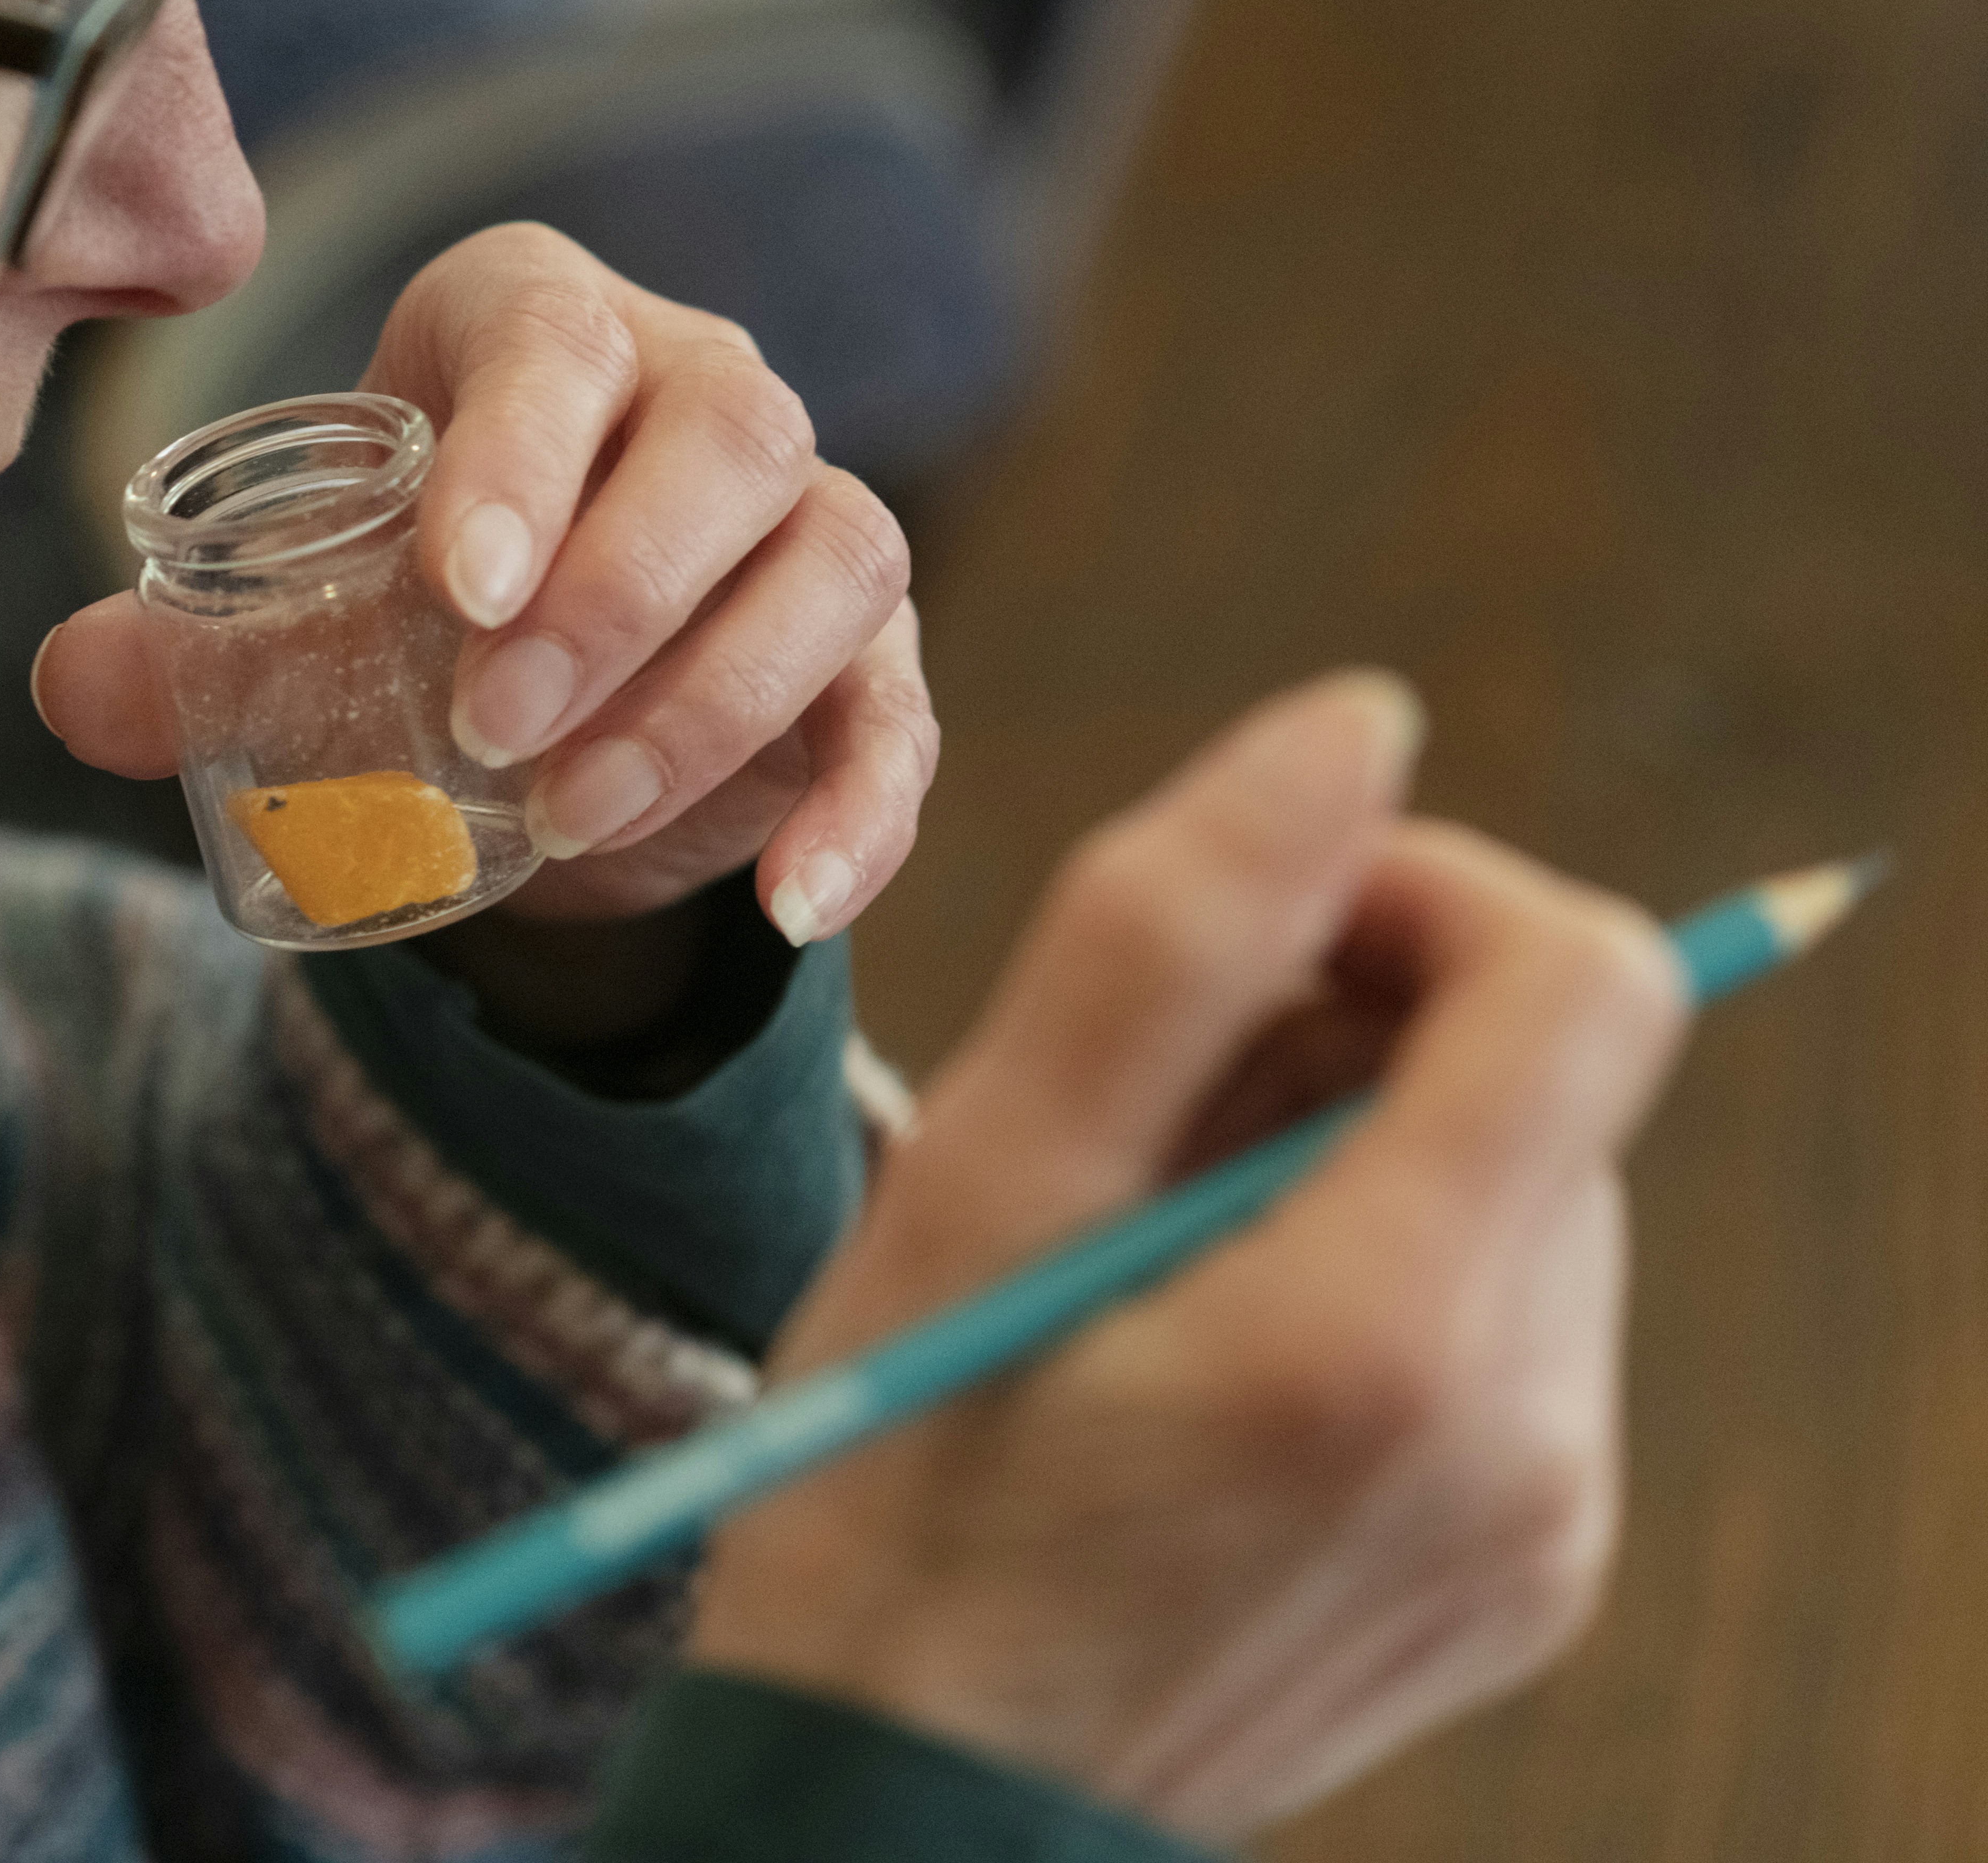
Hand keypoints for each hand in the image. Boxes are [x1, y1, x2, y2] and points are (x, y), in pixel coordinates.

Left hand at [31, 222, 931, 943]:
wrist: (522, 688)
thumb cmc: (402, 601)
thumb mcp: (293, 616)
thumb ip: (180, 654)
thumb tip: (74, 694)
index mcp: (541, 324)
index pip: (556, 346)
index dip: (520, 455)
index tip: (456, 588)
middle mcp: (702, 384)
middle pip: (730, 433)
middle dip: (616, 589)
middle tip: (491, 730)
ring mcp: (806, 515)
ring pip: (832, 558)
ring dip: (708, 700)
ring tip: (570, 817)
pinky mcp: (869, 655)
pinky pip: (899, 715)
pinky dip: (859, 813)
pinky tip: (787, 903)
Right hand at [686, 673, 1691, 1839]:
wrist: (902, 1812)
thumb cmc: (894, 1497)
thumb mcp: (980, 1185)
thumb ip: (1172, 933)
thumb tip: (1358, 722)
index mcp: (1391, 1331)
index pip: (1582, 980)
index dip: (1424, 890)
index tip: (1256, 927)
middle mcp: (1529, 1436)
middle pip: (1549, 1085)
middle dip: (1356, 1032)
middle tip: (1130, 1108)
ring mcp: (1546, 1524)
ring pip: (1525, 1196)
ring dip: (1352, 1150)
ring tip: (1141, 1238)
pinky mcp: (1527, 1572)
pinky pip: (1506, 1330)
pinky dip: (1368, 1272)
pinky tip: (1199, 1340)